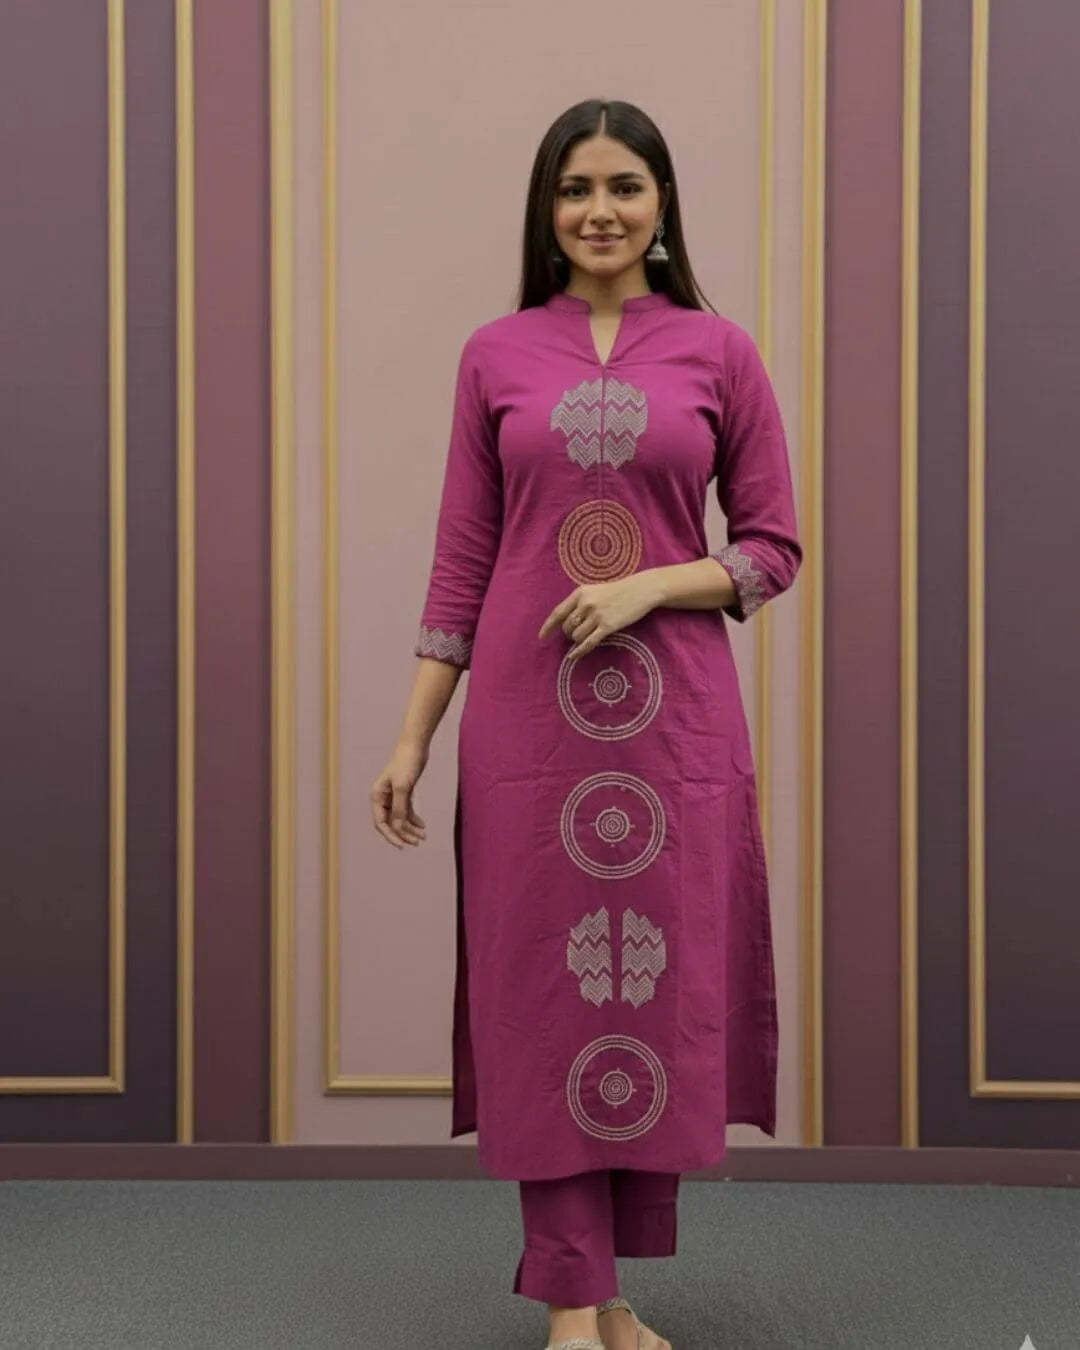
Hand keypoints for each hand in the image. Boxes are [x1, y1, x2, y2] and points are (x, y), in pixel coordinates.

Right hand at [370, 740, 428, 849]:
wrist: (416, 746)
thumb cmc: (407, 763)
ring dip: (410, 828)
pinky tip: (422, 826)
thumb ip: (399, 808)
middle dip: (403, 834)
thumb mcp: (403, 787)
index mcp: (377, 796)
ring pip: (400, 818)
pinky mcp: (403, 792)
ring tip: (423, 836)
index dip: (391, 836)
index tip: (403, 845)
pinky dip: (414, 819)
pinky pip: (406, 811)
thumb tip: (397, 828)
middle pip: (390, 823)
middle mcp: (383, 798)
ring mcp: (393, 795)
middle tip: (417, 842)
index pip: (381, 823)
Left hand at [537, 573, 661, 662]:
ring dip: (577, 641)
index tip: (541, 637)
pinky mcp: (607, 626)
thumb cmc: (618, 591)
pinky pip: (588, 643)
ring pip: (576, 636)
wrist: (641, 590)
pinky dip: (579, 651)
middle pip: (567, 627)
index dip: (548, 626)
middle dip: (569, 634)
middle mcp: (586, 604)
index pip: (558, 612)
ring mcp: (596, 615)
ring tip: (585, 637)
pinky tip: (573, 657)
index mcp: (580, 593)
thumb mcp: (595, 591)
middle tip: (577, 634)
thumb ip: (580, 603)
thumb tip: (566, 622)